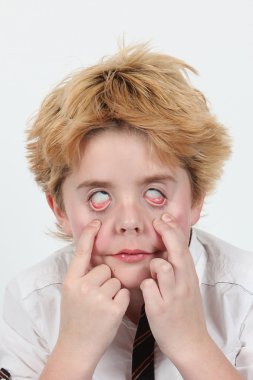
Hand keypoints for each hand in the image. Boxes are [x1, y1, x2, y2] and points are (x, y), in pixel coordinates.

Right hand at [57, 220, 129, 370]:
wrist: (76, 347)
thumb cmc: (74, 318)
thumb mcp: (70, 293)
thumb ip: (81, 275)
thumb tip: (93, 257)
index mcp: (71, 280)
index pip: (81, 252)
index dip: (89, 235)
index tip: (96, 222)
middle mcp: (83, 286)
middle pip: (105, 268)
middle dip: (105, 280)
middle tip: (96, 298)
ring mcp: (98, 298)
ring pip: (116, 281)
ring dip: (113, 292)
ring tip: (102, 307)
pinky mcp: (113, 309)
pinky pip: (124, 293)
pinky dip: (120, 301)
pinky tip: (110, 313)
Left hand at [140, 214, 208, 365]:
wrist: (191, 343)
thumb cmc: (185, 313)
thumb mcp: (187, 287)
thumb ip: (178, 269)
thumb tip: (166, 251)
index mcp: (189, 276)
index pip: (183, 246)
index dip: (173, 229)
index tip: (164, 217)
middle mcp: (183, 283)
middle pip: (176, 250)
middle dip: (167, 232)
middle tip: (157, 221)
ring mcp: (172, 295)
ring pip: (161, 266)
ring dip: (154, 265)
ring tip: (154, 276)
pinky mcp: (160, 308)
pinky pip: (148, 286)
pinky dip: (146, 286)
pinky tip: (149, 293)